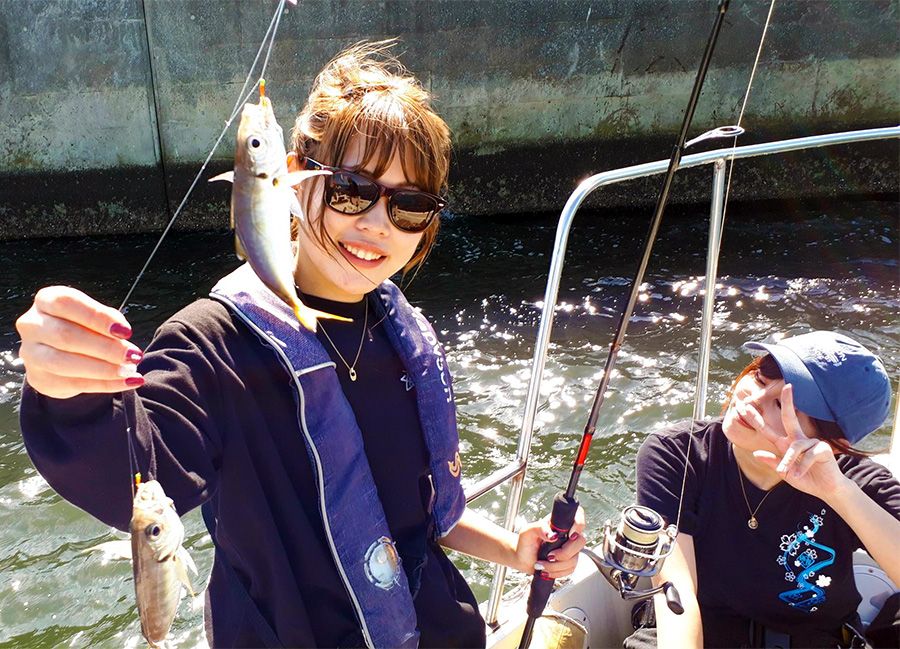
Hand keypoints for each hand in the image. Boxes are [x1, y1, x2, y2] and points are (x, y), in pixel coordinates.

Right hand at [16, 286, 143, 398]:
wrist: (59, 352)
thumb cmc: (82, 325)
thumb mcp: (95, 316)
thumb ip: (108, 319)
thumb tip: (122, 334)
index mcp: (46, 301)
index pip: (67, 304)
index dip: (97, 317)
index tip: (126, 332)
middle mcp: (32, 325)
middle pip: (66, 336)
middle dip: (105, 348)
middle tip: (133, 356)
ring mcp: (31, 353)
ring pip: (64, 363)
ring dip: (103, 369)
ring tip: (130, 371)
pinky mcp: (39, 379)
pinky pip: (73, 384)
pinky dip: (104, 384)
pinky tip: (127, 382)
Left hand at [514, 506, 585, 578]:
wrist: (522, 559)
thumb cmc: (524, 543)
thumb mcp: (527, 531)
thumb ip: (539, 528)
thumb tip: (552, 535)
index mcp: (559, 523)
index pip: (578, 515)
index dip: (579, 525)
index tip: (570, 535)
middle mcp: (566, 535)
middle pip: (580, 541)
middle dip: (565, 552)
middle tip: (550, 555)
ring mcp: (569, 549)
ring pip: (575, 559)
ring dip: (557, 566)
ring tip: (542, 564)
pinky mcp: (567, 562)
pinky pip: (570, 569)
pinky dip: (557, 572)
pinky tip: (546, 569)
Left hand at [738, 384, 847, 498]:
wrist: (826, 489)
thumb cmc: (805, 479)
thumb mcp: (785, 473)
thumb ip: (772, 462)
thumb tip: (755, 453)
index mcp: (785, 444)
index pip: (768, 430)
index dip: (756, 419)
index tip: (743, 407)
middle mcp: (798, 440)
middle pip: (790, 418)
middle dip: (788, 402)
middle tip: (787, 386)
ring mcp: (812, 442)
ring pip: (794, 447)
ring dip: (788, 461)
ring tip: (785, 472)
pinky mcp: (823, 449)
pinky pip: (808, 456)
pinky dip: (801, 467)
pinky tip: (799, 475)